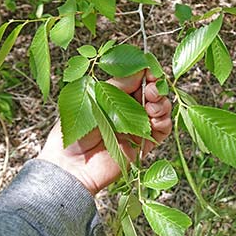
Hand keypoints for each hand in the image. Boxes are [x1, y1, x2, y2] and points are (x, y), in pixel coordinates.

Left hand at [38, 70, 172, 194]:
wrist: (71, 167)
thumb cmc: (74, 131)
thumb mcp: (94, 99)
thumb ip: (118, 85)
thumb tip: (139, 68)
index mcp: (114, 96)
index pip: (136, 80)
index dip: (146, 73)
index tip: (150, 70)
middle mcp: (127, 110)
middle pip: (151, 93)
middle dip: (155, 87)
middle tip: (151, 88)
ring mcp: (137, 127)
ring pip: (160, 109)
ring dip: (161, 103)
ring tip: (152, 103)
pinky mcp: (144, 145)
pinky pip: (162, 130)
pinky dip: (164, 121)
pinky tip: (155, 118)